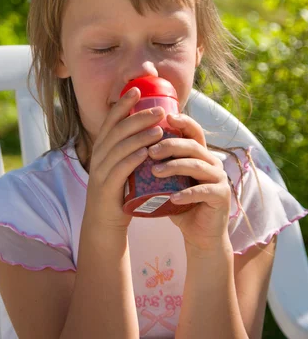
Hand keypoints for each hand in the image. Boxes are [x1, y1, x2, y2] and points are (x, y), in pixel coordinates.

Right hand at [84, 88, 164, 231]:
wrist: (104, 221)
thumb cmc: (120, 188)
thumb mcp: (122, 162)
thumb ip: (132, 145)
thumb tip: (154, 125)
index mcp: (103, 145)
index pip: (111, 119)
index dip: (123, 103)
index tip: (137, 89)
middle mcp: (99, 154)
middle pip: (118, 130)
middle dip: (138, 117)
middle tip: (160, 110)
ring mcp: (101, 171)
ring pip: (120, 148)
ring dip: (140, 137)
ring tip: (159, 130)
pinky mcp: (106, 187)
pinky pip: (119, 170)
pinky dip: (133, 160)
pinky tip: (146, 153)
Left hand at [149, 113, 231, 252]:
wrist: (199, 234)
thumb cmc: (179, 203)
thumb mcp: (168, 180)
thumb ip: (157, 164)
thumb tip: (128, 148)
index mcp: (200, 154)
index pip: (194, 131)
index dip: (182, 121)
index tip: (166, 117)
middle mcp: (212, 162)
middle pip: (192, 146)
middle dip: (170, 145)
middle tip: (150, 151)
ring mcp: (219, 178)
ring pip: (197, 165)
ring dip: (174, 166)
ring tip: (155, 172)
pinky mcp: (221, 196)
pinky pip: (204, 190)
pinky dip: (187, 193)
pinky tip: (173, 197)